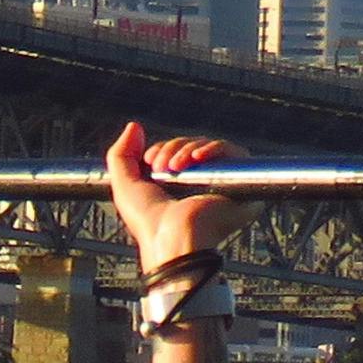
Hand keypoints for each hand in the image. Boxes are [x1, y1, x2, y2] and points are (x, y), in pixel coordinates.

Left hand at [103, 124, 244, 280]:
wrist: (172, 237)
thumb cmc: (148, 220)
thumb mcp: (125, 184)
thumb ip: (121, 154)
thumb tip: (134, 126)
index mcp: (180, 186)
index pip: (178, 151)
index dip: (164, 148)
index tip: (150, 161)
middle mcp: (204, 185)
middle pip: (193, 146)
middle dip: (173, 148)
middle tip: (161, 167)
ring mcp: (223, 184)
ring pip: (210, 147)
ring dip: (187, 149)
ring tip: (174, 167)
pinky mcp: (241, 184)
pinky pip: (233, 152)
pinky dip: (213, 149)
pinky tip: (197, 159)